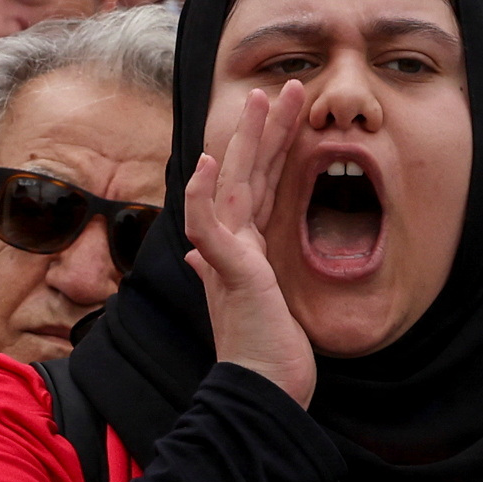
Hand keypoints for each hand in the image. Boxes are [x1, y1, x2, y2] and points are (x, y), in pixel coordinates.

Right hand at [181, 71, 319, 408]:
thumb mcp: (253, 303)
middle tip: (279, 86)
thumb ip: (223, 271)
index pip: (256, 185)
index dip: (268, 147)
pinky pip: (211, 227)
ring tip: (257, 101)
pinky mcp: (230, 272)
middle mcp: (233, 246)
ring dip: (244, 142)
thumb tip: (200, 255)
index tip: (281, 113)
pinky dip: (204, 196)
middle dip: (262, 129)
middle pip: (245, 174)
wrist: (260, 395)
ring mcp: (229, 257)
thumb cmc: (263, 355)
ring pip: (233, 186)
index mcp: (243, 249)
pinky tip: (205, 167)